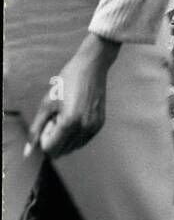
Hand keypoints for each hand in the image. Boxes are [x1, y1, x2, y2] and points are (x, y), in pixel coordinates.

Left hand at [26, 34, 119, 158]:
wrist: (92, 66)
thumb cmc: (67, 81)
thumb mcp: (47, 103)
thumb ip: (36, 129)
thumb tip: (27, 152)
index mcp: (70, 122)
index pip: (51, 149)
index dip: (45, 138)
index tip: (49, 120)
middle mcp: (84, 128)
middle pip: (61, 152)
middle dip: (55, 139)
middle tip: (57, 117)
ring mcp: (94, 127)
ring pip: (72, 148)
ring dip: (65, 137)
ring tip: (67, 115)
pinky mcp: (100, 124)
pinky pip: (82, 141)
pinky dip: (75, 134)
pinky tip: (76, 114)